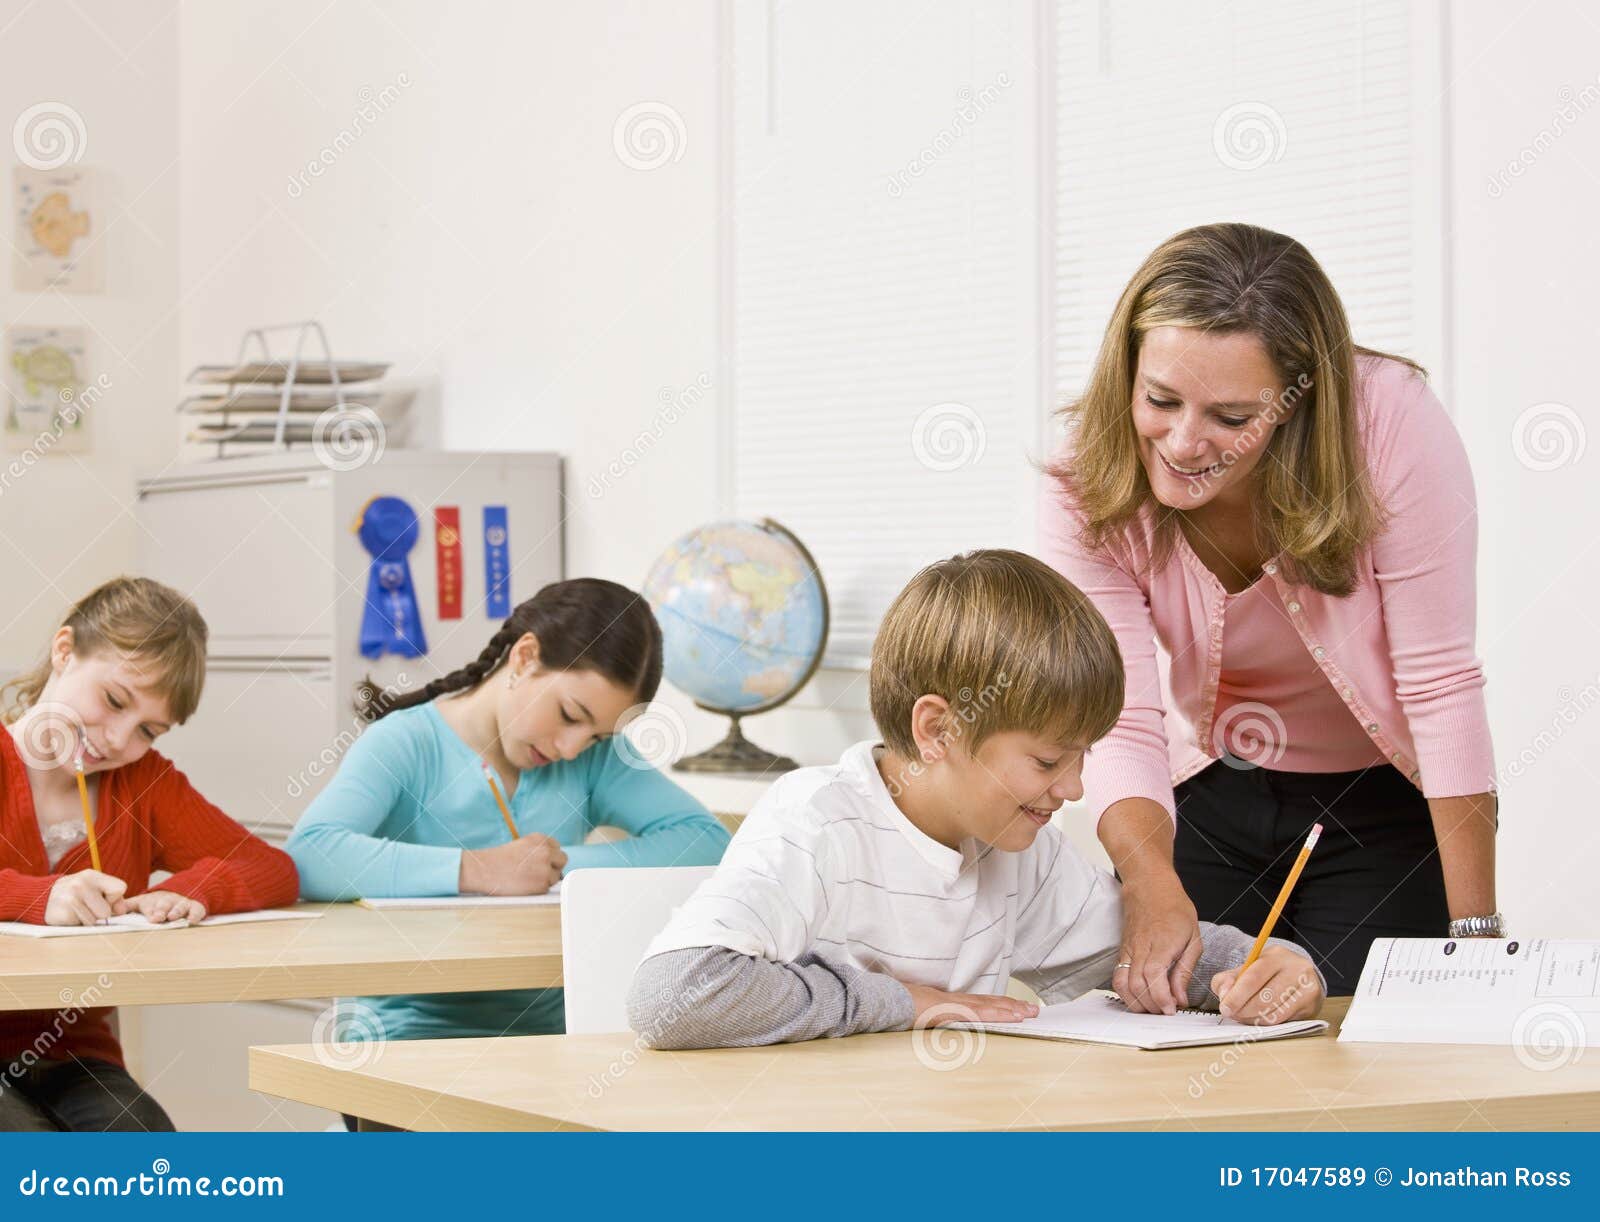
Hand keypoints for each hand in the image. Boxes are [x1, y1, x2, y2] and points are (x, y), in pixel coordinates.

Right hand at [44, 870, 127, 925]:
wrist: (41, 899)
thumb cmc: (75, 894)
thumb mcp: (93, 887)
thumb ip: (112, 896)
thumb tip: (122, 911)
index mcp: (91, 875)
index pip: (120, 888)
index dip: (115, 898)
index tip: (104, 898)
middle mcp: (81, 884)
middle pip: (107, 911)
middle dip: (100, 913)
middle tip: (86, 906)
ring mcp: (71, 899)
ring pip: (94, 921)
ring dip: (88, 920)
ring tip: (77, 911)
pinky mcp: (63, 914)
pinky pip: (82, 926)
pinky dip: (78, 924)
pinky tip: (70, 916)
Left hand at [117, 890, 206, 924]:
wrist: (183, 890)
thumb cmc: (158, 903)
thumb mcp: (142, 902)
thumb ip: (127, 907)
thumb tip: (110, 913)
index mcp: (153, 900)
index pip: (150, 904)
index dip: (149, 910)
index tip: (149, 917)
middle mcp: (168, 900)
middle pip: (164, 904)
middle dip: (161, 911)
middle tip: (157, 918)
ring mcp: (182, 903)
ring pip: (180, 906)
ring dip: (176, 911)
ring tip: (173, 917)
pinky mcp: (195, 906)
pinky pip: (197, 910)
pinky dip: (195, 915)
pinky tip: (192, 920)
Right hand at [459, 834, 565, 895]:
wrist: (484, 870)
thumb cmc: (499, 860)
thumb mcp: (522, 845)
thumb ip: (539, 850)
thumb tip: (554, 861)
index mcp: (540, 839)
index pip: (557, 847)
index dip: (549, 856)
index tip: (540, 861)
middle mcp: (546, 851)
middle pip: (562, 860)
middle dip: (553, 867)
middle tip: (538, 872)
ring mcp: (545, 867)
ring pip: (556, 876)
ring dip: (545, 879)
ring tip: (526, 879)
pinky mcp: (542, 883)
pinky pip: (547, 888)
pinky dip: (538, 889)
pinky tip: (524, 885)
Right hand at [903, 982, 1038, 1025]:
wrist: (879, 1000)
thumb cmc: (890, 1009)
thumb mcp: (908, 1016)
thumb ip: (921, 1021)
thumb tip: (925, 1027)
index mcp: (941, 1003)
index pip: (975, 1003)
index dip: (995, 1005)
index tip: (1014, 1007)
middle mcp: (949, 1001)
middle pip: (986, 1002)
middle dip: (1011, 1006)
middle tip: (1034, 1009)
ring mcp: (949, 1004)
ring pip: (986, 1006)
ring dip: (1010, 1010)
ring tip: (1029, 1013)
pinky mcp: (949, 1010)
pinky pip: (977, 1013)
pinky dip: (995, 1014)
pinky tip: (1010, 1016)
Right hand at [1112, 871, 1201, 1014]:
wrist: (1149, 887)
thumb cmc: (1174, 909)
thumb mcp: (1193, 938)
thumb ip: (1185, 970)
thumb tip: (1180, 998)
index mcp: (1162, 944)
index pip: (1154, 977)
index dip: (1162, 999)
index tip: (1172, 1009)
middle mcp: (1140, 949)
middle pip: (1137, 985)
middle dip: (1151, 1006)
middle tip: (1166, 1011)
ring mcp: (1128, 951)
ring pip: (1122, 984)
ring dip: (1136, 1003)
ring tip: (1152, 1007)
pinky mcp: (1122, 952)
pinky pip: (1117, 977)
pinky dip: (1126, 993)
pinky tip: (1139, 998)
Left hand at [1210, 946, 1324, 1023]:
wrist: (1298, 975)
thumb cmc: (1267, 973)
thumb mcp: (1245, 969)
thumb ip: (1227, 980)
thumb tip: (1224, 995)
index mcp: (1276, 955)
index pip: (1254, 977)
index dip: (1237, 996)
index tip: (1225, 1008)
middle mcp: (1296, 969)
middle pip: (1265, 998)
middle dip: (1243, 1010)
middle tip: (1232, 1014)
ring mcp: (1307, 987)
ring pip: (1274, 1012)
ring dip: (1253, 1019)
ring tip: (1244, 1016)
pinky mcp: (1311, 1005)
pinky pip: (1283, 1020)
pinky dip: (1265, 1023)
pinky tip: (1258, 1018)